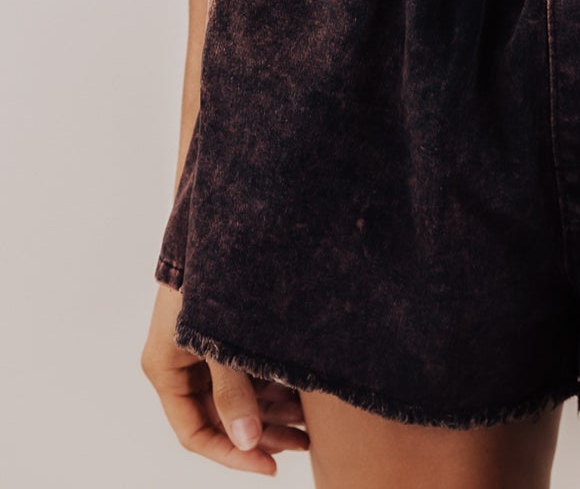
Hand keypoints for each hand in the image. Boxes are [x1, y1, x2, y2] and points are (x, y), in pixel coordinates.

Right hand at [142, 281, 310, 473]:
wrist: (222, 216)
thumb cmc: (210, 275)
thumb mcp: (221, 340)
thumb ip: (233, 391)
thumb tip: (249, 442)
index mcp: (166, 370)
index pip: (195, 432)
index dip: (231, 455)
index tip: (269, 467)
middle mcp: (182, 365)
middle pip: (220, 418)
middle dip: (261, 434)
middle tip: (302, 446)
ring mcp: (204, 349)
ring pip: (239, 396)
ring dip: (272, 412)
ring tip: (313, 426)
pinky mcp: (225, 333)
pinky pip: (249, 372)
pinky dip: (274, 385)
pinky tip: (306, 396)